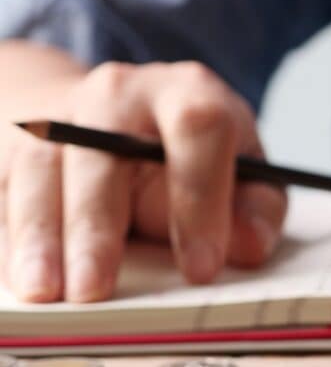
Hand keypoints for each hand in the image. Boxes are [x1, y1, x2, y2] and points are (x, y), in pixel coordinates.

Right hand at [0, 61, 285, 302]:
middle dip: (100, 226)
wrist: (113, 114)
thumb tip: (250, 247)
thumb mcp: (241, 169)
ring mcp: (63, 112)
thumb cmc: (188, 154)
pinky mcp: (18, 141)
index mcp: (188, 92)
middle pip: (105, 152)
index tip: (201, 265)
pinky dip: (13, 234)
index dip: (201, 199)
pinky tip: (23, 272)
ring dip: (43, 233)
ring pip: (44, 169)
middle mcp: (121, 92)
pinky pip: (6, 186)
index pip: (199, 129)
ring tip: (46, 289)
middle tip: (98, 288)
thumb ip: (255, 208)